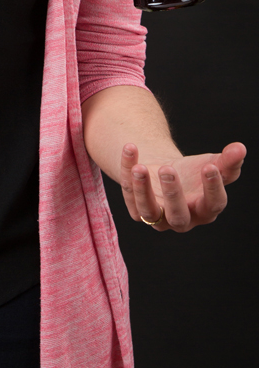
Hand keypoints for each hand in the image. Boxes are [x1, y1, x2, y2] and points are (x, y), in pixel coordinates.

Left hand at [120, 141, 245, 231]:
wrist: (166, 172)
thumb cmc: (193, 172)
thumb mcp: (212, 165)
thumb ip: (228, 161)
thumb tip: (240, 148)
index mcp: (205, 209)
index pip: (213, 205)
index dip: (213, 188)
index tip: (210, 167)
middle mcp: (182, 219)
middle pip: (178, 215)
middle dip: (172, 194)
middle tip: (167, 169)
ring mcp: (157, 216)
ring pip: (148, 211)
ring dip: (142, 189)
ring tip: (140, 167)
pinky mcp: (137, 209)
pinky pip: (128, 193)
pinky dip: (127, 171)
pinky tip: (131, 149)